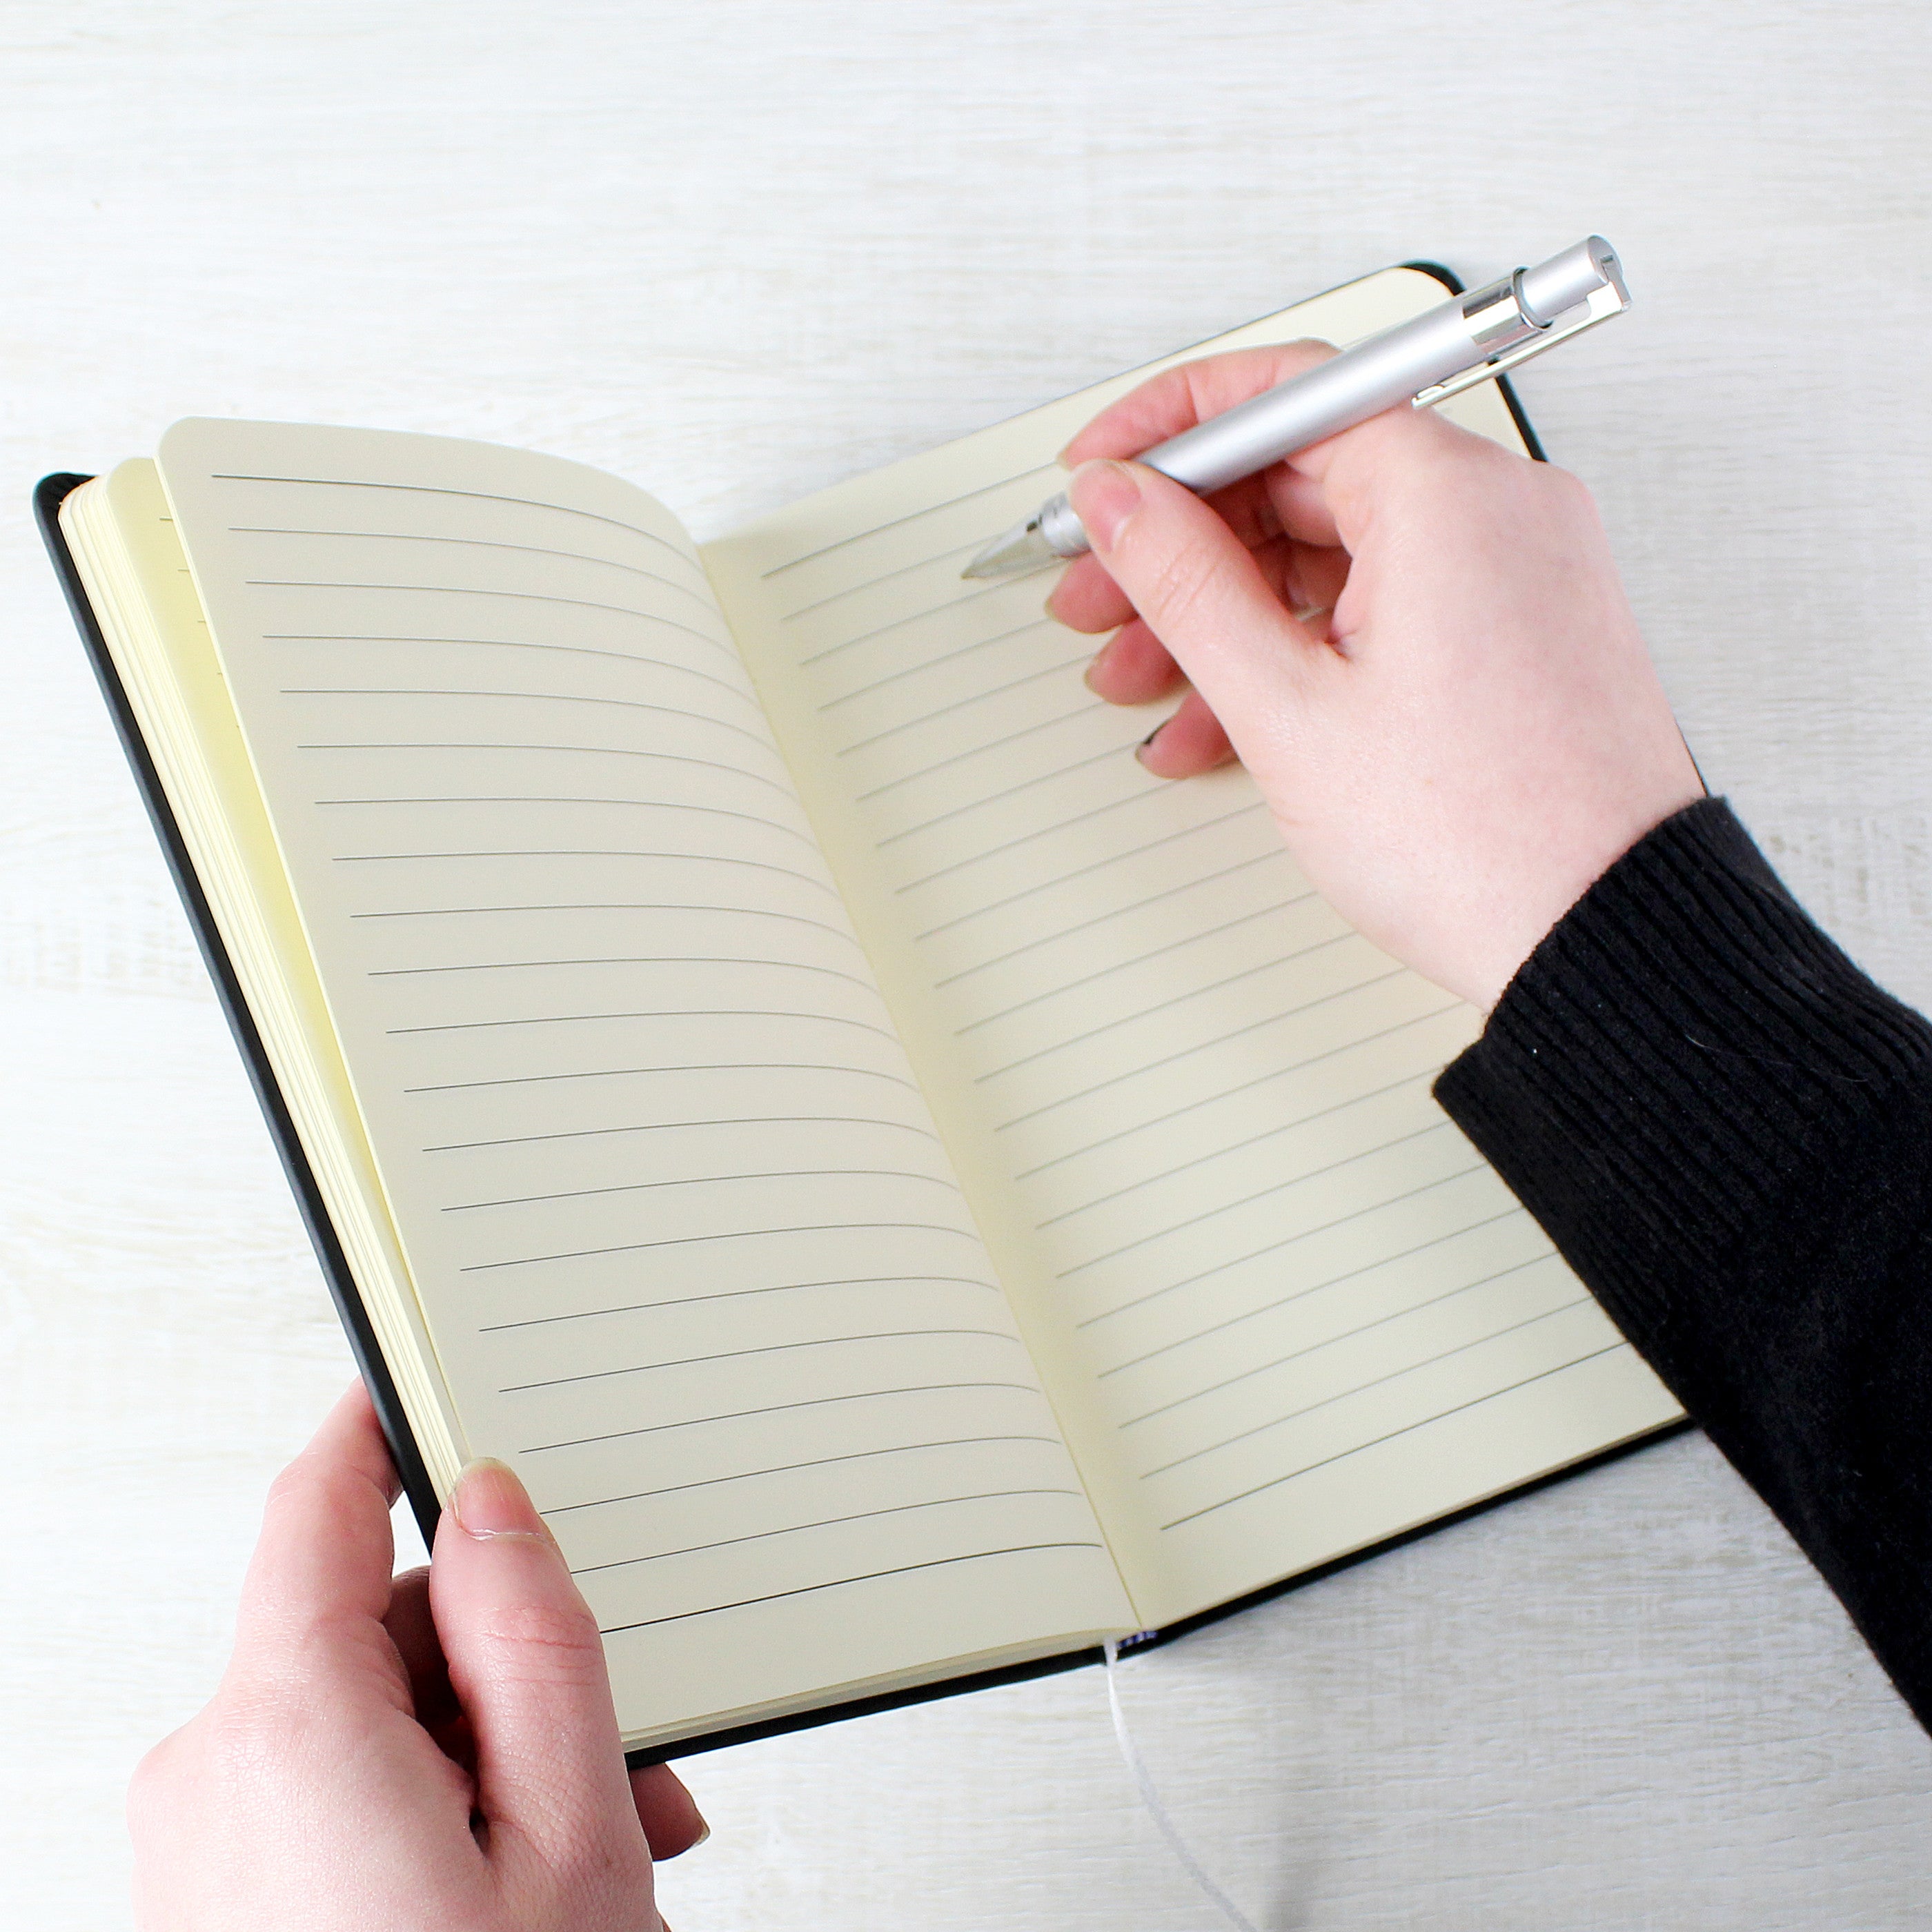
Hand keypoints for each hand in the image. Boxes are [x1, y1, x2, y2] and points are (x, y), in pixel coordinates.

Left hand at [128, 1384, 705, 1930]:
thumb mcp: (565, 1834)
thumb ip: (532, 1643)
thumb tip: (491, 1508)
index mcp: (285, 1735)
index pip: (320, 1510)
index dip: (386, 1430)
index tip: (431, 1378)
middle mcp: (212, 1780)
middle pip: (379, 1633)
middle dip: (506, 1672)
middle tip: (616, 1759)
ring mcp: (205, 1848)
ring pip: (371, 1724)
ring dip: (485, 1758)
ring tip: (584, 1853)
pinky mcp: (219, 1897)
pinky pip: (334, 1798)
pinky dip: (430, 1815)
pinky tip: (515, 1881)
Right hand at [1047, 343, 1703, 1009]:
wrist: (1600, 942)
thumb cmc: (1477, 843)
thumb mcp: (1285, 706)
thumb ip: (1183, 580)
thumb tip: (1118, 497)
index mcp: (1447, 492)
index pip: (1283, 391)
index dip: (1166, 432)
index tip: (1098, 476)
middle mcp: (1496, 508)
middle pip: (1299, 477)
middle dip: (1180, 546)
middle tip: (1097, 599)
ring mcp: (1511, 570)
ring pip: (1331, 554)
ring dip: (1223, 613)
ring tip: (1142, 680)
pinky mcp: (1513, 631)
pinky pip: (1381, 608)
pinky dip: (1297, 651)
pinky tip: (1219, 721)